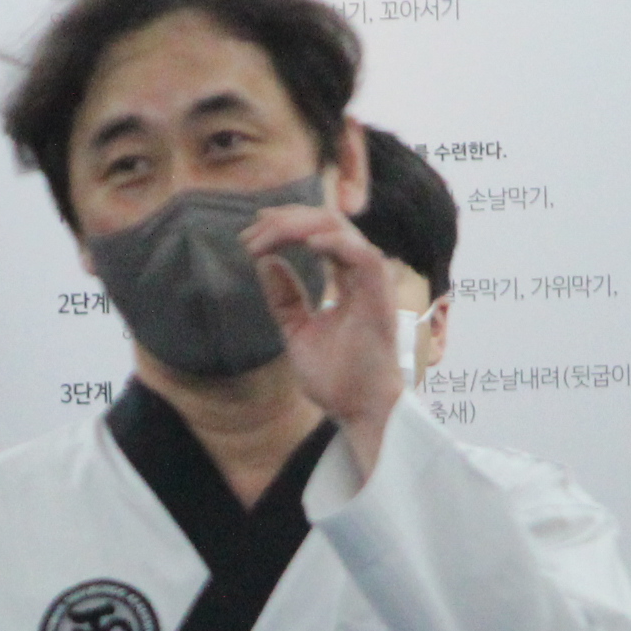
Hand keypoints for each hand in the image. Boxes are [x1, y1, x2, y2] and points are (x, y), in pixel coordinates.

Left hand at [248, 196, 405, 477]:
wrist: (359, 410)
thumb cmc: (337, 378)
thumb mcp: (298, 330)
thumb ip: (285, 298)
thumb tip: (265, 262)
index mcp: (348, 279)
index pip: (319, 234)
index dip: (286, 225)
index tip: (251, 233)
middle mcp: (362, 274)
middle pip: (326, 223)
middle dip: (285, 220)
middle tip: (250, 233)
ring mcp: (373, 282)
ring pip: (340, 229)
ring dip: (299, 226)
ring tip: (266, 236)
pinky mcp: (380, 294)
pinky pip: (361, 254)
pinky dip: (333, 242)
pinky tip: (304, 242)